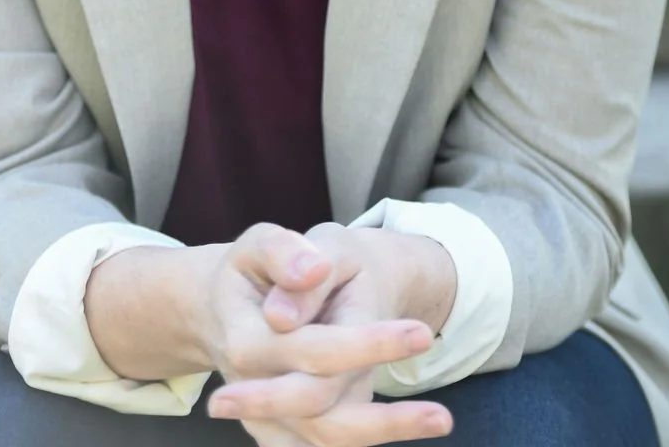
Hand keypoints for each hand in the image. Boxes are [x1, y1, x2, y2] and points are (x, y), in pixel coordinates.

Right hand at [203, 222, 453, 445]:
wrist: (229, 309)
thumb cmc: (253, 271)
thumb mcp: (260, 242)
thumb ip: (283, 252)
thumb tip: (309, 271)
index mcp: (246, 338)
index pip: (311, 349)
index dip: (367, 344)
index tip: (422, 332)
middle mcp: (252, 388)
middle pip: (320, 403)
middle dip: (382, 404)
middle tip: (440, 394)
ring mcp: (266, 417)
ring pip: (326, 437)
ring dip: (384, 431)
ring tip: (440, 419)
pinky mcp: (282, 431)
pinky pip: (323, 445)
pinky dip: (364, 438)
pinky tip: (411, 427)